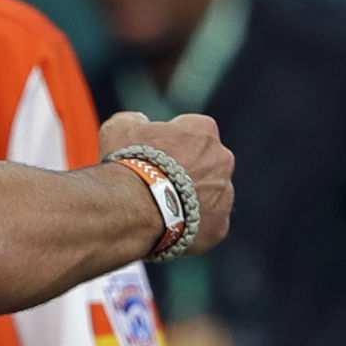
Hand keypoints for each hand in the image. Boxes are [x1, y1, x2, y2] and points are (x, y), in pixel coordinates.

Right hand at [99, 111, 234, 253]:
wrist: (133, 209)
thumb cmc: (129, 164)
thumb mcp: (120, 127)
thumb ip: (136, 120)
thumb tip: (139, 122)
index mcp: (203, 130)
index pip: (191, 129)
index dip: (170, 141)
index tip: (153, 153)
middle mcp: (222, 159)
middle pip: (206, 162)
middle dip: (187, 169)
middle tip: (157, 181)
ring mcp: (224, 195)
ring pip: (209, 194)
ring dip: (190, 197)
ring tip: (159, 207)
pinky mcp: (219, 225)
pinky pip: (207, 224)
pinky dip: (190, 224)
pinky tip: (167, 226)